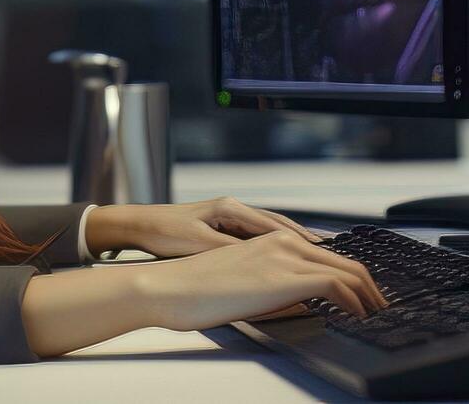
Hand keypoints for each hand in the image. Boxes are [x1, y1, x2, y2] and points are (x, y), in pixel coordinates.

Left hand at [88, 196, 324, 258]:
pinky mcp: (222, 225)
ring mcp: (228, 215)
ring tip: (314, 252)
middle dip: (302, 237)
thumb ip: (228, 251)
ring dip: (290, 240)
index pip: (273, 224)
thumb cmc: (163, 233)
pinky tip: (282, 255)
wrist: (139, 225)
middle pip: (277, 223)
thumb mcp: (198, 246)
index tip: (320, 249)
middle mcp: (232, 208)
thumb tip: (258, 260)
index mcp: (229, 209)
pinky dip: (273, 244)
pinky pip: (255, 235)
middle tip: (328, 251)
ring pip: (268, 229)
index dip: (298, 238)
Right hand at [133, 230, 386, 331]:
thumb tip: (306, 304)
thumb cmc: (196, 289)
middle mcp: (282, 243)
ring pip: (347, 270)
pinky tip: (357, 314)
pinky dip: (354, 301)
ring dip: (368, 294)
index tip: (364, 294)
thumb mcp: (243, 282)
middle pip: (345, 260)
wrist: (169, 288)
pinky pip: (334, 286)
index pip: (327, 255)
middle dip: (369, 286)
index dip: (353, 275)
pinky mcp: (283, 277)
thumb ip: (275, 287)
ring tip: (376, 313)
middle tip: (380, 305)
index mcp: (271, 240)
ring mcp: (284, 257)